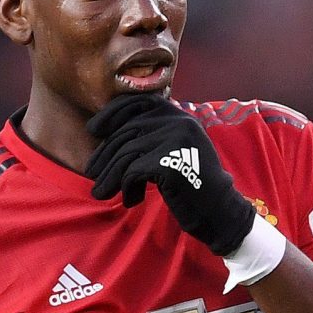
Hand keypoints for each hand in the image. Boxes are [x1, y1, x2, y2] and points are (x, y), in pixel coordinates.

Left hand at [85, 94, 255, 255]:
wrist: (219, 211)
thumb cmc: (191, 183)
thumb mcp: (173, 149)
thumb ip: (150, 134)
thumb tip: (104, 133)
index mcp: (178, 114)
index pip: (137, 102)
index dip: (111, 113)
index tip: (93, 130)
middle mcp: (178, 120)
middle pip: (126, 132)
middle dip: (105, 154)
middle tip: (93, 174)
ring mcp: (176, 139)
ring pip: (126, 153)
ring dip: (110, 175)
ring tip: (101, 192)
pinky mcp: (170, 161)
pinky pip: (133, 171)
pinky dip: (127, 187)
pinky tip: (131, 200)